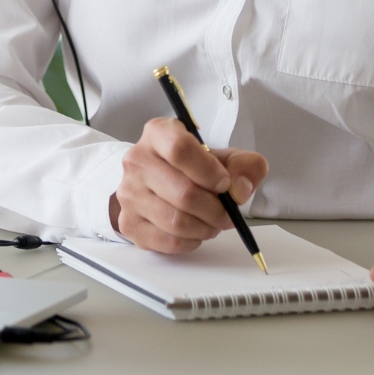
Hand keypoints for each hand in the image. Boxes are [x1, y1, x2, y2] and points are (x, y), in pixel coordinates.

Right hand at [109, 118, 268, 253]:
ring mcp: (129, 193)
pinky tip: (195, 231)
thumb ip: (244, 165)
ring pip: (177, 221)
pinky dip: (191, 241)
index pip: (180, 149)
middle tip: (228, 213)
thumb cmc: (191, 167)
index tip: (225, 183)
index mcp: (158, 133)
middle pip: (183, 193)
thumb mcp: (222, 156)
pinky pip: (168, 241)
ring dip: (205, 228)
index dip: (208, 171)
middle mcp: (137, 160)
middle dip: (216, 209)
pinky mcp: (129, 223)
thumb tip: (241, 189)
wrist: (154, 182)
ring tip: (213, 222)